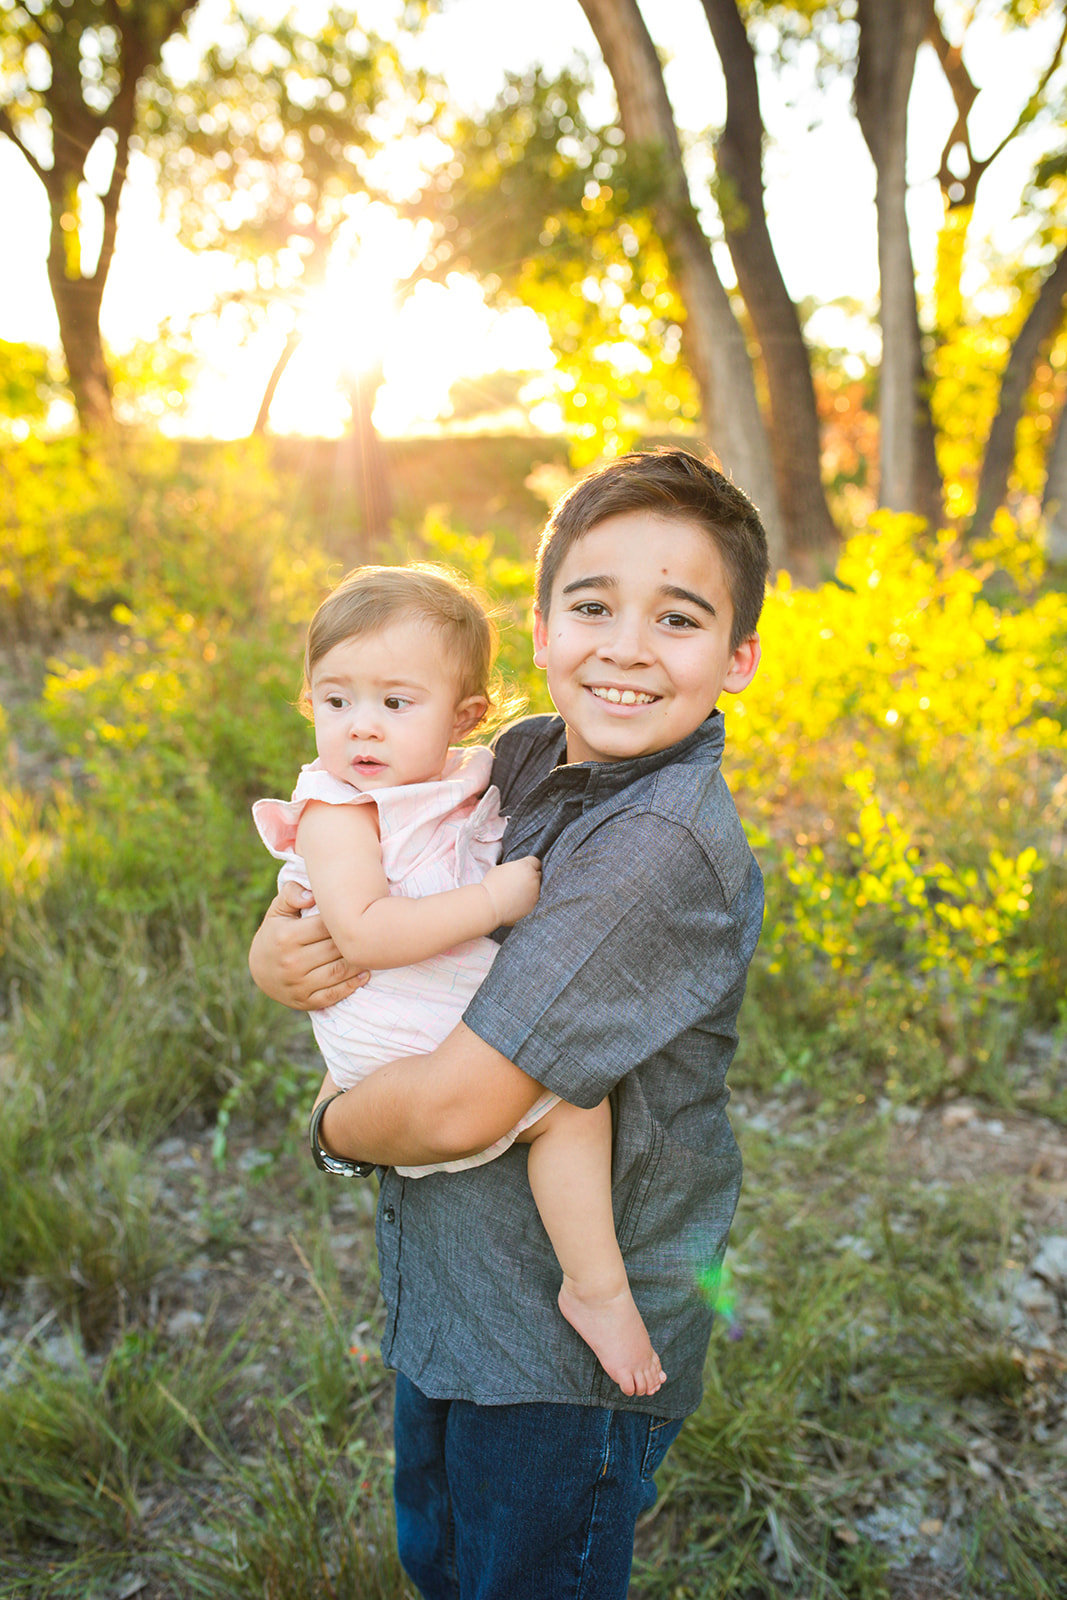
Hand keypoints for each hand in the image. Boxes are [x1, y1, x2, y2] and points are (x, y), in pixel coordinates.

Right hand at [248, 880, 368, 1009]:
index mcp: (286, 937)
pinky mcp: (304, 1001)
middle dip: (354, 940)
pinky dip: (353, 985)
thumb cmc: (275, 934)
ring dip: (359, 962)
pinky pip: (334, 994)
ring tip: (371, 952)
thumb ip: (292, 894)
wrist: (258, 971)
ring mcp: (298, 984)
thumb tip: (312, 895)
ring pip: (339, 972)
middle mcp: (291, 962)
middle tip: (371, 932)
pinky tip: (365, 974)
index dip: (344, 919)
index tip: (357, 914)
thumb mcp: (278, 910)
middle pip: (335, 949)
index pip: (326, 926)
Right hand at [481, 856, 541, 926]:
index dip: (530, 864)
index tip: (525, 868)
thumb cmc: (491, 885)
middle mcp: (533, 878)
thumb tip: (519, 871)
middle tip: (520, 880)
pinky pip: (532, 899)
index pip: (536, 862)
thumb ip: (515, 867)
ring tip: (515, 892)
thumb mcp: (502, 868)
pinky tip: (515, 900)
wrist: (490, 905)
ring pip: (536, 888)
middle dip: (531, 876)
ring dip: (529, 888)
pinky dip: (527, 899)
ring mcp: (535, 892)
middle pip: (538, 874)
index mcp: (526, 866)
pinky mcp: (533, 904)